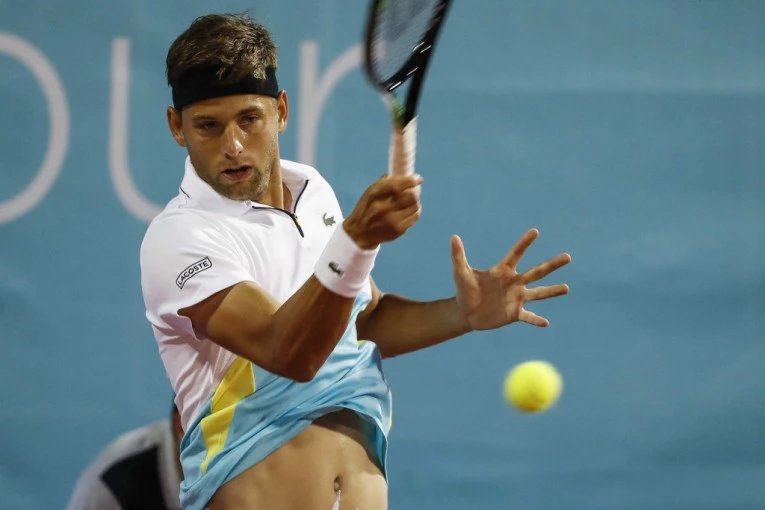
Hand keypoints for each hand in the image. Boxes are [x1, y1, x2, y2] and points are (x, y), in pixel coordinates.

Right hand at [343, 174, 422, 249]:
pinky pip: (415, 216)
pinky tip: (409, 210)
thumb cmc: (367, 208)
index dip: (409, 181)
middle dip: (415, 191)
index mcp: (374, 195)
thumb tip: (406, 174)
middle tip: (415, 190)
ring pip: (415, 206)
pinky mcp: (398, 230)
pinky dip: (415, 211)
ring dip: (415, 201)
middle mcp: (382, 208)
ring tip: (410, 201)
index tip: (418, 178)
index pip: (396, 186)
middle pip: (410, 196)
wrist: (360, 232)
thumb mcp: (370, 192)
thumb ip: (386, 182)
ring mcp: (391, 220)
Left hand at [451, 229, 570, 329]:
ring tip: (566, 288)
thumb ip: (458, 256)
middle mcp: (514, 282)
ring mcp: (516, 298)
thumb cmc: (464, 290)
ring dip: (552, 291)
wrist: (465, 313)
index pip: (516, 254)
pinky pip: (528, 316)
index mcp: (503, 271)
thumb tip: (453, 237)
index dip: (524, 243)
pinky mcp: (514, 314)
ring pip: (538, 293)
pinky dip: (536, 320)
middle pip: (536, 271)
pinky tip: (545, 323)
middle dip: (552, 265)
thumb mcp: (460, 273)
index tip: (535, 231)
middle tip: (568, 257)